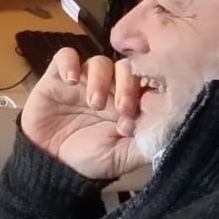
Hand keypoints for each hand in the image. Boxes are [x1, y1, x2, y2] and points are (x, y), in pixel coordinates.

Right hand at [19, 48, 146, 180]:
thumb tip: (168, 128)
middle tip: (122, 108)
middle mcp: (109, 87)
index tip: (140, 116)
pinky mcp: (57, 77)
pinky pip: (65, 55)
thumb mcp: (121, 157)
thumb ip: (144, 144)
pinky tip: (70, 81)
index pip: (145, 84)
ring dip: (100, 80)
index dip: (146, 94)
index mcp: (128, 104)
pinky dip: (69, 63)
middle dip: (127, 86)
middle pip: (125, 68)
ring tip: (94, 102)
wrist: (50, 162)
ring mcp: (83, 80)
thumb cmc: (89, 158)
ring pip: (99, 61)